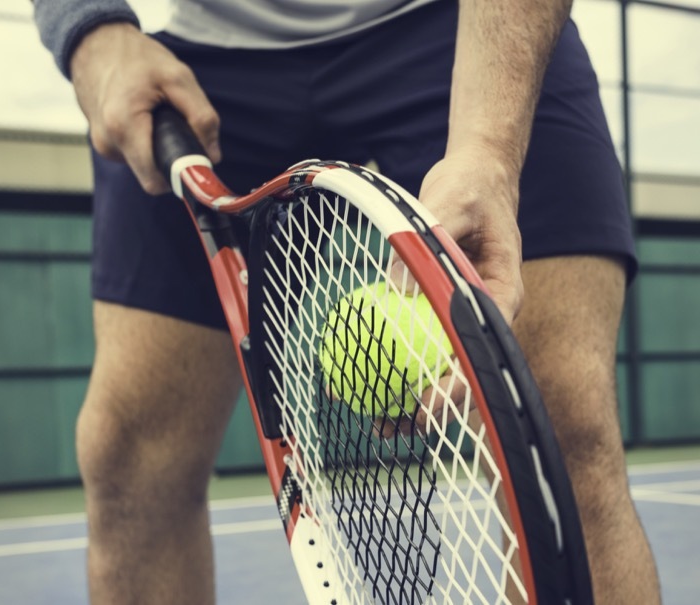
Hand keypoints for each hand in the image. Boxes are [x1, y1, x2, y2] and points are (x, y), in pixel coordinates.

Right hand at [69, 23, 220, 194]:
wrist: (96, 45)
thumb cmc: (136, 58)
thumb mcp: (178, 78)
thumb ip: (201, 117)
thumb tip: (212, 155)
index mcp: (123, 127)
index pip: (154, 180)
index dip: (178, 177)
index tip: (193, 163)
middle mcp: (108, 143)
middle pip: (151, 173)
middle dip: (170, 156)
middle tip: (178, 127)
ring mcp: (103, 145)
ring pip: (143, 163)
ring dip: (157, 145)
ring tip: (157, 114)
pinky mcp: (103, 142)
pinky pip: (133, 153)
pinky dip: (145, 139)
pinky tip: (143, 115)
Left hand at [376, 145, 523, 439]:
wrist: (474, 176)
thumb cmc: (471, 187)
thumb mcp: (452, 204)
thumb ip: (431, 239)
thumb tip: (400, 287)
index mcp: (501, 293)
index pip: (480, 349)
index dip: (458, 385)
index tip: (428, 408)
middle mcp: (482, 311)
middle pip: (458, 369)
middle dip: (427, 408)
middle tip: (391, 430)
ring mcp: (460, 311)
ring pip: (435, 362)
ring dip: (406, 393)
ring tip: (374, 423)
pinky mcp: (437, 305)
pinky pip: (413, 336)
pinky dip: (388, 356)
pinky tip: (356, 374)